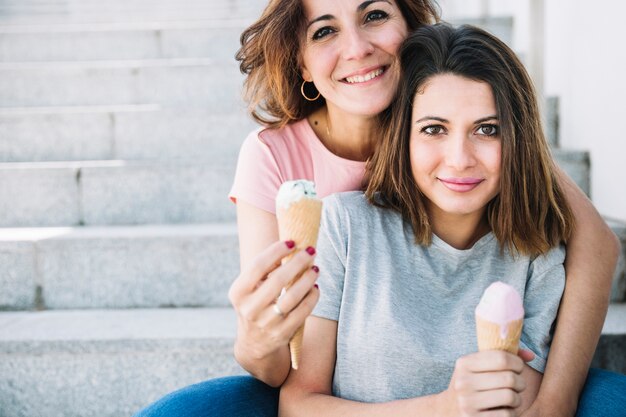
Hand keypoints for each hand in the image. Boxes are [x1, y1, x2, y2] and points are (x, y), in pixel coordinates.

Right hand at [228, 240, 319, 360]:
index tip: (292, 242)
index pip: (257, 266)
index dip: (276, 252)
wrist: (253, 343)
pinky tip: (315, 287)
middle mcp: (249, 309)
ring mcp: (266, 323)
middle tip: (311, 251)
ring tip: (315, 268)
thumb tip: (290, 248)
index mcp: (238, 293)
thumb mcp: (250, 289)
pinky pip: (302, 311)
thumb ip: (264, 270)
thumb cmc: (255, 304)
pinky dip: (312, 297)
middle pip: (278, 280)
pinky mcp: (282, 333)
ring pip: (292, 296)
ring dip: (307, 279)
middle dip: (297, 262)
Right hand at [442, 350, 527, 416]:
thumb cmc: (472, 385)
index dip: (517, 363)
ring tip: (511, 399)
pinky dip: (511, 413)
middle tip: (516, 385)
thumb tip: (531, 355)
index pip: (502, 358)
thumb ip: (504, 357)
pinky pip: (506, 415)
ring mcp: (467, 403)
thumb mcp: (479, 367)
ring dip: (517, 399)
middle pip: (509, 378)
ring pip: (511, 397)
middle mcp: (463, 382)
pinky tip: (503, 410)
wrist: (448, 410)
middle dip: (520, 382)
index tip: (517, 368)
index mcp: (464, 364)